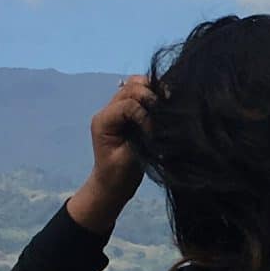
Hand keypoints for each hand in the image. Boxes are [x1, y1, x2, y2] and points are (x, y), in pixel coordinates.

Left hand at [89, 77, 152, 199]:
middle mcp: (108, 110)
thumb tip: (158, 122)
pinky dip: (153, 95)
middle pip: (132, 86)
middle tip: (163, 113)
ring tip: (165, 105)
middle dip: (150, 97)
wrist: (111, 185)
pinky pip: (140, 94)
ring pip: (136, 85)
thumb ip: (141, 138)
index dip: (145, 115)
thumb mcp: (129, 159)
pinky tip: (163, 106)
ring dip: (152, 92)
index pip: (129, 104)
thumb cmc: (117, 176)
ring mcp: (117, 109)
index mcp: (104, 121)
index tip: (154, 134)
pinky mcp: (127, 113)